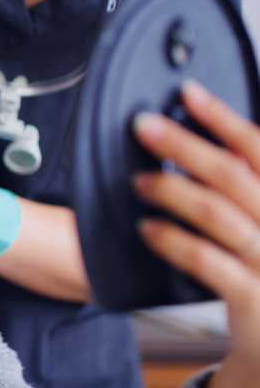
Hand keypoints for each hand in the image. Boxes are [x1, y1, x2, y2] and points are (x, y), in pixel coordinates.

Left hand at [133, 80, 259, 387]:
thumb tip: (209, 142)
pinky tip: (146, 228)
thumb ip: (247, 185)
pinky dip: (172, 240)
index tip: (190, 92)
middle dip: (184, 144)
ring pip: (216, 214)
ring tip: (139, 180)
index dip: (223, 117)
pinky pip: (206, 261)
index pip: (259, 148)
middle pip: (231, 174)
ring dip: (171, 190)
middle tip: (143, 126)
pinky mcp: (252, 295)